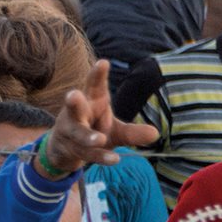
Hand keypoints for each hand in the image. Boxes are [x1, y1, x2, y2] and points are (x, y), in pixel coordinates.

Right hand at [41, 60, 158, 176]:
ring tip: (99, 139)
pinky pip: (86, 153)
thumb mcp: (116, 130)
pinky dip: (100, 156)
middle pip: (75, 106)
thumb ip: (133, 132)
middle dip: (74, 101)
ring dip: (87, 136)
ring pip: (78, 133)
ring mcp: (69, 131)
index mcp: (91, 101)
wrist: (65, 149)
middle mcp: (77, 113)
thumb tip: (155, 133)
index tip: (103, 63)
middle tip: (73, 95)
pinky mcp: (69, 148)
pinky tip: (114, 159)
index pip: (93, 85)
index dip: (97, 75)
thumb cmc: (93, 130)